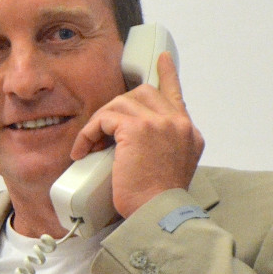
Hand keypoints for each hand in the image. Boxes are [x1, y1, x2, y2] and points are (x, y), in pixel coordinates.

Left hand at [68, 51, 203, 219]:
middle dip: (119, 106)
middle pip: (143, 93)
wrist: (159, 214)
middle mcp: (178, 123)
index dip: (168, 74)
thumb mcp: (172, 169)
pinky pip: (105, 118)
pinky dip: (90, 133)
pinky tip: (84, 150)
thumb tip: (137, 141)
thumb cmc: (158, 201)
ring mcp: (160, 122)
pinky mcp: (137, 128)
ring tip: (91, 145)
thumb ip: (164, 147)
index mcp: (188, 133)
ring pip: (121, 102)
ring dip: (101, 122)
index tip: (162, 59)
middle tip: (102, 128)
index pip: (176, 94)